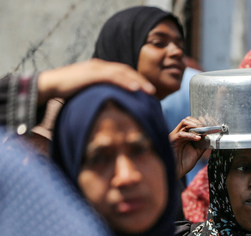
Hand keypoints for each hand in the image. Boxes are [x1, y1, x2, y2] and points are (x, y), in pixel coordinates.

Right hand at [36, 59, 155, 103]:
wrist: (48, 85)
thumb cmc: (66, 91)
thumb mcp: (86, 91)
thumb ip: (98, 93)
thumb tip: (109, 105)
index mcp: (99, 69)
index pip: (121, 72)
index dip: (135, 80)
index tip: (146, 91)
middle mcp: (99, 65)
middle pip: (125, 71)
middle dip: (141, 80)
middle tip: (153, 92)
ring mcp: (95, 68)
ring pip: (122, 72)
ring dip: (138, 81)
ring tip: (149, 91)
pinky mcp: (91, 73)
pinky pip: (113, 76)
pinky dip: (125, 82)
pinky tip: (135, 88)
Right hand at [169, 116, 207, 178]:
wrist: (176, 172)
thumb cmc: (184, 163)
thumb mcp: (197, 152)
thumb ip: (203, 144)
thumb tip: (211, 137)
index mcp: (185, 135)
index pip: (192, 123)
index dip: (201, 122)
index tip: (211, 124)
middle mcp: (179, 133)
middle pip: (188, 120)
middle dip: (199, 122)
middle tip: (206, 127)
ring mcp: (175, 136)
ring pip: (184, 123)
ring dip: (195, 125)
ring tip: (202, 131)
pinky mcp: (172, 140)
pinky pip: (181, 134)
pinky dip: (191, 135)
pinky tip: (198, 138)